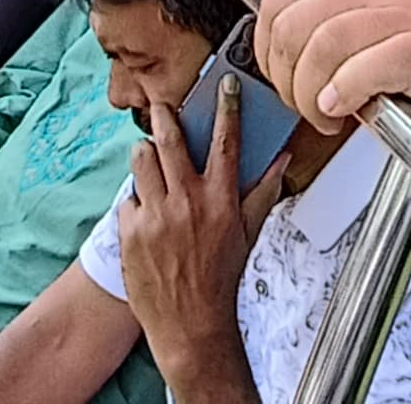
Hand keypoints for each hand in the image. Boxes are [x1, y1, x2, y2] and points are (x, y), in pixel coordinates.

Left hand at [117, 82, 261, 374]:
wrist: (190, 324)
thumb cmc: (220, 278)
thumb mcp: (248, 233)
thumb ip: (263, 191)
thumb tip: (282, 159)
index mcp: (220, 199)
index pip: (226, 140)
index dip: (226, 107)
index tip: (225, 85)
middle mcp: (187, 202)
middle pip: (169, 137)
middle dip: (166, 114)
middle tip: (164, 107)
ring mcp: (155, 215)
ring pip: (140, 158)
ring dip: (145, 156)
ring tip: (152, 165)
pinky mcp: (130, 230)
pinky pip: (128, 198)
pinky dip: (136, 202)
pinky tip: (147, 217)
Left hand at [252, 0, 410, 154]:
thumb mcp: (404, 3)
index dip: (267, 45)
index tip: (287, 79)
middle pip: (293, 19)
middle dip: (284, 73)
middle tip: (308, 107)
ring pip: (324, 40)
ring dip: (311, 90)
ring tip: (329, 118)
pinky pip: (372, 63)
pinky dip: (347, 89)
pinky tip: (350, 109)